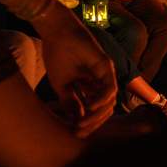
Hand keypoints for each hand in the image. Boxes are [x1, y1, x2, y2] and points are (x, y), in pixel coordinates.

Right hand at [31, 2, 115, 136]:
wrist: (56, 33)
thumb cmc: (57, 55)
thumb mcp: (62, 85)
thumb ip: (70, 102)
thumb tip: (76, 120)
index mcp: (90, 86)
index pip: (95, 109)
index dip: (87, 122)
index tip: (75, 133)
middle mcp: (101, 81)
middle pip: (105, 108)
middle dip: (93, 122)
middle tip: (79, 131)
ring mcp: (105, 74)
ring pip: (109, 101)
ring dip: (97, 114)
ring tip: (82, 122)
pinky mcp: (106, 67)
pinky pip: (110, 88)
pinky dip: (101, 100)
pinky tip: (89, 107)